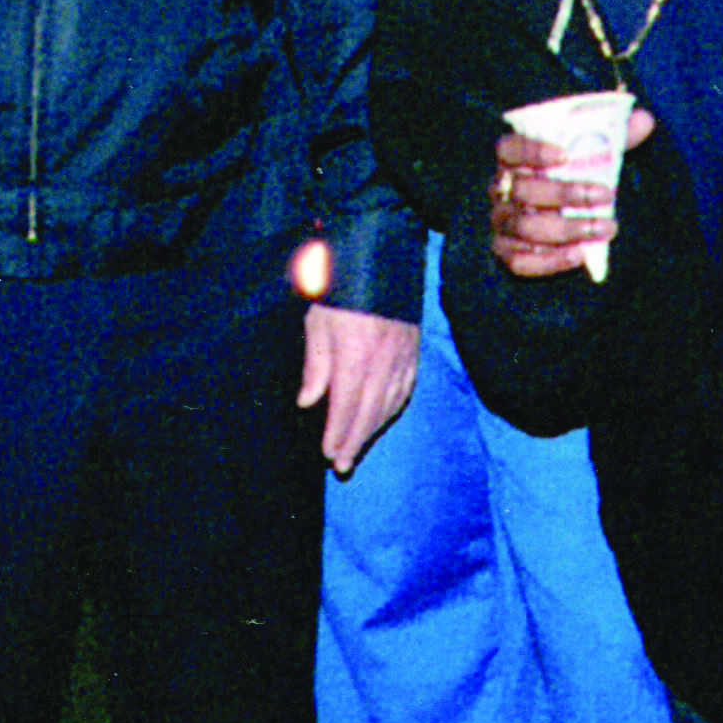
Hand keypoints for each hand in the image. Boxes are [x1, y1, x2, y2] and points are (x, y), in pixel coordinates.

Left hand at [299, 304, 419, 475]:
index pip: (347, 404)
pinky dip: (393, 410)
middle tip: (343, 465)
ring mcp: (403, 356)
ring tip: (357, 449)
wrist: (380, 257)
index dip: (338, 431)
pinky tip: (382, 420)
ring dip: (373, 431)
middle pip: (370, 411)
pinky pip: (406, 390)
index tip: (329, 452)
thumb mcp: (318, 321)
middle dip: (355, 441)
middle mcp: (384, 360)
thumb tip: (308, 402)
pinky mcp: (414, 350)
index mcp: (356, 353)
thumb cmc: (341, 287)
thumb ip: (316, 364)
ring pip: (390, 404)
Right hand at [485, 108, 657, 278]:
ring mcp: (501, 221)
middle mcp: (501, 188)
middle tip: (607, 196)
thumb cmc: (574, 176)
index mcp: (512, 158)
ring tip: (605, 228)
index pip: (509, 149)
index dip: (532, 151)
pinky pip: (520, 260)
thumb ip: (614, 136)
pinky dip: (549, 260)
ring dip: (567, 229)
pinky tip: (579, 255)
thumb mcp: (591, 153)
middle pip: (523, 190)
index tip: (565, 155)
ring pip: (525, 227)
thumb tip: (645, 120)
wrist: (562, 214)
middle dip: (566, 194)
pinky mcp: (505, 251)